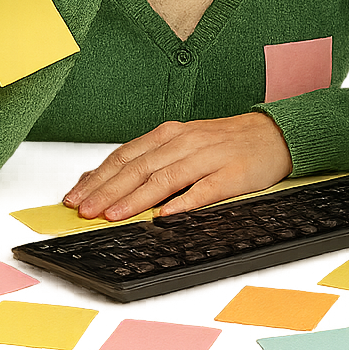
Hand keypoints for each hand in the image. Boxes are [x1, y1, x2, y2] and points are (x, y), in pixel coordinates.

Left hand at [63, 113, 293, 219]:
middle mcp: (185, 142)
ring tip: (113, 215)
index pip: (125, 156)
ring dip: (136, 199)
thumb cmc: (225, 143)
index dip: (98, 176)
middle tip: (84, 211)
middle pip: (139, 168)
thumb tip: (115, 185)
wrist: (273, 134)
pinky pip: (205, 190)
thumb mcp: (185, 143)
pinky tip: (166, 216)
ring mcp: (209, 158)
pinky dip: (183, 203)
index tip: (74, 196)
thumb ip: (154, 160)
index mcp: (170, 135)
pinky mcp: (233, 175)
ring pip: (165, 179)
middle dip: (107, 190)